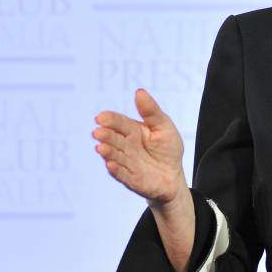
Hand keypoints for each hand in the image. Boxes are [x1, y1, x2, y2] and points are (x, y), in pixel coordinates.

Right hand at [93, 88, 186, 208]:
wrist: (173, 177)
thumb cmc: (168, 148)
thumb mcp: (164, 126)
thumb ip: (151, 111)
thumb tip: (139, 91)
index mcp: (132, 130)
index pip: (119, 123)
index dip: (109, 120)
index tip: (101, 117)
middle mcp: (125, 146)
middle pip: (113, 139)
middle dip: (105, 136)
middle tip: (98, 132)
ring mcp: (126, 163)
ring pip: (114, 156)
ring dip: (107, 152)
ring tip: (101, 147)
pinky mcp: (130, 179)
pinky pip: (121, 174)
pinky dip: (115, 170)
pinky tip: (110, 164)